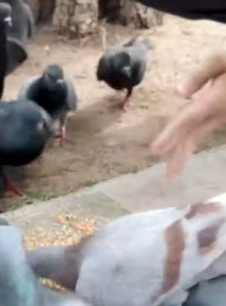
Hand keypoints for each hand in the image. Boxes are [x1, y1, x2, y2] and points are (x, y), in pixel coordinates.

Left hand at [151, 53, 225, 179]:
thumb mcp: (222, 59)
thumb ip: (201, 75)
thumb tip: (178, 93)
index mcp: (215, 101)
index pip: (188, 120)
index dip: (171, 135)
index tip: (155, 151)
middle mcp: (220, 113)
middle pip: (194, 135)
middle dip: (180, 155)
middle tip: (170, 178)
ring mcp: (225, 116)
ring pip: (200, 133)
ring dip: (185, 149)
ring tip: (172, 168)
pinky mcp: (225, 116)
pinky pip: (206, 126)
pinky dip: (192, 137)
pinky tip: (181, 150)